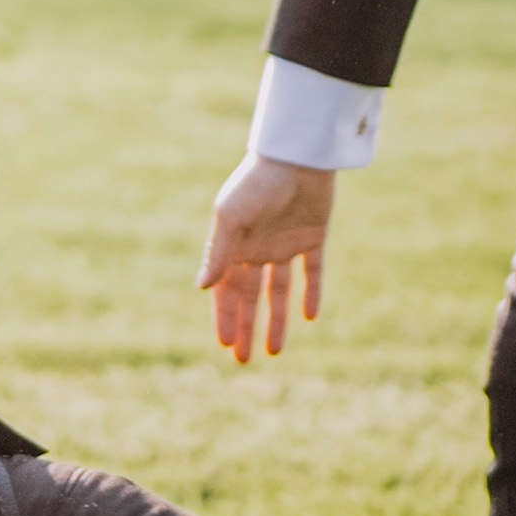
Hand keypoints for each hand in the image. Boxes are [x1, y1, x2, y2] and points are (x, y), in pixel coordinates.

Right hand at [200, 155, 336, 362]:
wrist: (297, 155)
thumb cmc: (257, 182)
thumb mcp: (232, 218)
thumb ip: (219, 252)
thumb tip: (202, 288)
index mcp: (235, 243)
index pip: (226, 289)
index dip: (225, 316)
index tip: (225, 344)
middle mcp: (258, 247)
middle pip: (250, 296)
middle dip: (246, 327)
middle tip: (243, 359)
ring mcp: (286, 243)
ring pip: (280, 290)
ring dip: (277, 319)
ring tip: (274, 350)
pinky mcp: (313, 236)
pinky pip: (313, 271)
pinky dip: (312, 292)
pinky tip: (310, 316)